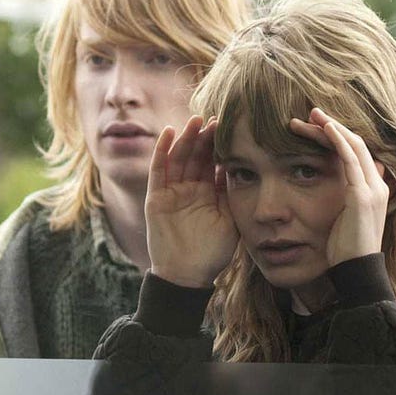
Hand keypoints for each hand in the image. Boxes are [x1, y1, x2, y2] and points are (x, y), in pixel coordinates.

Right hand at [146, 115, 238, 287]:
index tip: (233, 129)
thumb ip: (231, 195)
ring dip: (186, 139)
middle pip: (197, 156)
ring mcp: (172, 192)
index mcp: (209, 193)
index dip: (221, 147)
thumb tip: (240, 168)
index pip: (214, 163)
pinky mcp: (156, 198)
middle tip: (217, 119)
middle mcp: (190, 189)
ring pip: (179, 158)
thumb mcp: (229, 220)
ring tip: (196, 120)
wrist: (188, 275)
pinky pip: (158, 170)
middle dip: (206, 138)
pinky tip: (169, 132)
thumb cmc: (213, 252)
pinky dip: (162, 150)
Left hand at [289, 108, 388, 265]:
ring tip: (312, 115)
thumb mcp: (344, 219)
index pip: (358, 153)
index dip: (337, 137)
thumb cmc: (345, 249)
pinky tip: (325, 128)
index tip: (316, 126)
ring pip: (354, 146)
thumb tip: (334, 189)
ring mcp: (373, 189)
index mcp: (374, 190)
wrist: (356, 270)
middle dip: (333, 126)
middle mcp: (378, 185)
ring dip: (332, 127)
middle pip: (356, 144)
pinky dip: (338, 140)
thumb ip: (343, 200)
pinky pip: (351, 159)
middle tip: (310, 114)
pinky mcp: (363, 195)